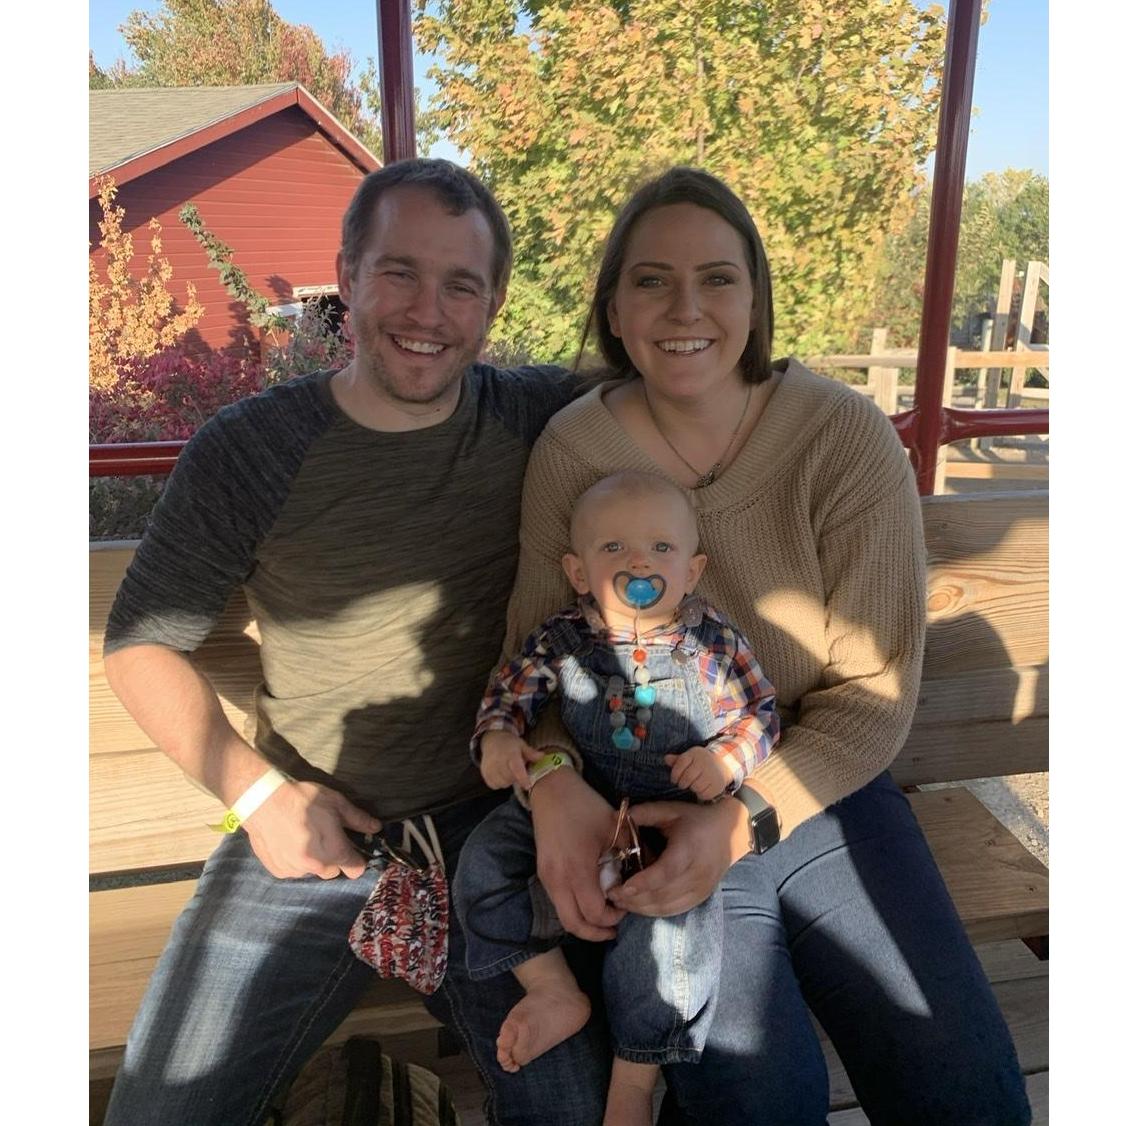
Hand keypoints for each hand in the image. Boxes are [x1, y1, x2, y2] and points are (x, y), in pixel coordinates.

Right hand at [243, 779, 381, 879]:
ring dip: (313, 860)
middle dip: (333, 858)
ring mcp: (295, 871)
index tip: (352, 849)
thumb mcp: (337, 803)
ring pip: (312, 871)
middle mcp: (316, 868)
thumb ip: (358, 819)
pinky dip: (294, 860)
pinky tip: (289, 842)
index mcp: (335, 852)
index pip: (356, 870)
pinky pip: (293, 870)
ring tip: (304, 837)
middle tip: (325, 837)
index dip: (357, 859)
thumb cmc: (304, 800)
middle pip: (334, 871)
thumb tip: (376, 827)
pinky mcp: (278, 871)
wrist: (263, 802)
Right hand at [480, 730, 540, 788]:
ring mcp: (490, 768)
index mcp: (510, 754)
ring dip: (508, 781)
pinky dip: (499, 783)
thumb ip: (531, 753)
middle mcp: (498, 761)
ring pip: (503, 784)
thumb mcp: (522, 745)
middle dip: (516, 778)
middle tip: (517, 770)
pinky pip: (494, 785)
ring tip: (509, 771)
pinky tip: (501, 774)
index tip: (528, 785)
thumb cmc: (509, 744)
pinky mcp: (485, 774)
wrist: (492, 740)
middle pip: (510, 779)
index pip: (516, 768)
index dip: (522, 778)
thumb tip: (542, 756)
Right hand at [529, 765, 625, 940]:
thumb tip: (648, 870)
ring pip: (563, 916)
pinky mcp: (543, 873)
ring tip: (603, 918)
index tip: (625, 908)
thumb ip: (631, 852)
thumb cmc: (584, 806)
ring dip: (583, 922)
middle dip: (596, 932)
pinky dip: (574, 909)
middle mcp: (558, 879)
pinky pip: (558, 902)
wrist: (551, 790)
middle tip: (614, 929)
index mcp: (578, 869)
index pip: (594, 912)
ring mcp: (547, 877)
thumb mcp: (614, 827)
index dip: (612, 918)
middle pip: (574, 924)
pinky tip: (589, 899)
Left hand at [607, 797, 749, 916]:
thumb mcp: (672, 810)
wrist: (731, 830)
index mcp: (689, 849)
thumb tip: (617, 817)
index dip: (643, 883)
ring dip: (642, 908)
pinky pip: (676, 910)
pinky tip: (640, 906)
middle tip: (612, 896)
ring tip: (621, 902)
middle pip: (664, 894)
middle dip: (635, 899)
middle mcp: (698, 873)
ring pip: (669, 907)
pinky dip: (656, 911)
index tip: (621, 888)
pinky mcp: (702, 897)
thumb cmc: (697, 818)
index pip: (665, 872)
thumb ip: (646, 813)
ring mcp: (702, 888)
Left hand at [666, 746, 738, 800]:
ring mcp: (712, 773)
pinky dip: (700, 794)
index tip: (674, 780)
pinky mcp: (717, 784)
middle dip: (682, 783)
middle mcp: (704, 762)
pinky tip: (701, 789)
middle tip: (682, 784)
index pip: (681, 764)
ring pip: (696, 786)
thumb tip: (665, 759)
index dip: (674, 774)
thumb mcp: (689, 758)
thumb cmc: (699, 762)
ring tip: (693, 785)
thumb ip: (677, 760)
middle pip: (687, 777)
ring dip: (691, 788)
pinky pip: (704, 794)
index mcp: (695, 754)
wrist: (722, 764)